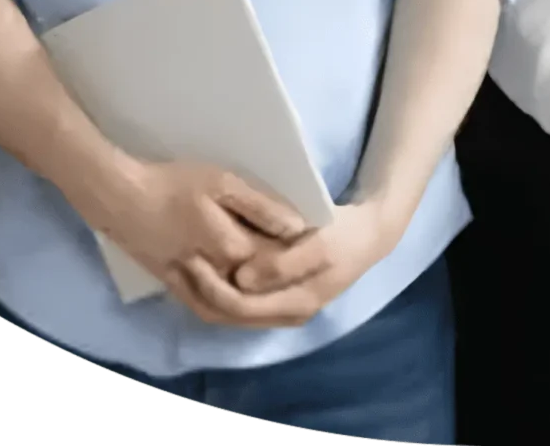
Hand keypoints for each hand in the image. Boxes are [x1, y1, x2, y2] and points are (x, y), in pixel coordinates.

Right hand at [71, 156, 306, 321]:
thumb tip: (297, 228)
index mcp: (234, 249)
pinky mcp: (178, 289)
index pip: (280, 263)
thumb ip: (262, 207)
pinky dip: (233, 312)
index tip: (323, 248)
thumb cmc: (173, 184)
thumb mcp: (223, 183)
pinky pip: (211, 310)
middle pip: (263, 289)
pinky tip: (248, 306)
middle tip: (313, 272)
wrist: (121, 199)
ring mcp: (195, 288)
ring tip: (289, 292)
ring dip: (265, 306)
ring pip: (239, 308)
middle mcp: (218, 277)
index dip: (303, 259)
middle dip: (289, 285)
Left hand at [177, 198, 400, 328]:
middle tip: (178, 260)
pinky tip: (208, 266)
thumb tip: (242, 280)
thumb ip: (282, 264)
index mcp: (295, 304)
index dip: (210, 287)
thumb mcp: (318, 244)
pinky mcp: (282, 298)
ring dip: (208, 291)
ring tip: (185, 263)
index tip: (188, 258)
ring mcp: (284, 310)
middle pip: (231, 314)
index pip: (238, 307)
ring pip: (234, 311)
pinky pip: (244, 300)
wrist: (370, 234)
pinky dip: (223, 287)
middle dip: (202, 291)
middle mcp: (286, 315)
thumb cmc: (343, 233)